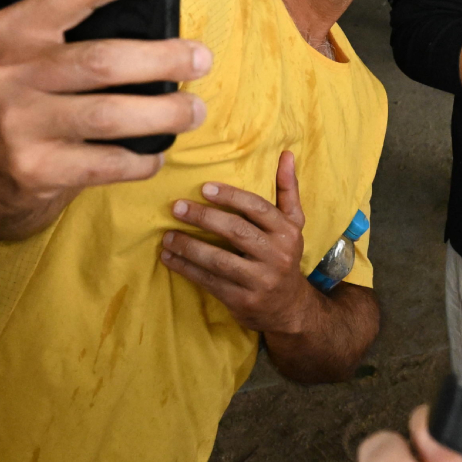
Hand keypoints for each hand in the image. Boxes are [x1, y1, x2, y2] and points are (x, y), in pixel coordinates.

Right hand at [0, 0, 210, 238]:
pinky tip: (156, 153)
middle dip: (161, 59)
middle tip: (201, 59)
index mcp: (16, 30)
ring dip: (164, 113)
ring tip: (194, 110)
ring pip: (109, 115)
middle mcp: (12, 73)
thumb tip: (163, 25)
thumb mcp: (34, 53)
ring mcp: (21, 123)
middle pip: (101, 61)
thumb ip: (78, 34)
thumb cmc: (28, 94)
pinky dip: (142, 159)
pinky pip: (106, 163)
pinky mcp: (36, 168)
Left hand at [162, 150, 311, 332]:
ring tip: (166, 236)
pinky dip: (186, 269)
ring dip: (189, 246)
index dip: (230, 197)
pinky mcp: (243, 300)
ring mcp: (260, 280)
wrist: (289, 308)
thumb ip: (287, 190)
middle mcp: (277, 255)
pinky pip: (209, 281)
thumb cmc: (285, 255)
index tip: (203, 188)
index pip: (257, 208)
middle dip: (203, 218)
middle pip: (236, 231)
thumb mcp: (294, 224)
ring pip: (219, 260)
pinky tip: (169, 258)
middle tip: (177, 208)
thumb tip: (287, 154)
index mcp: (287, 232)